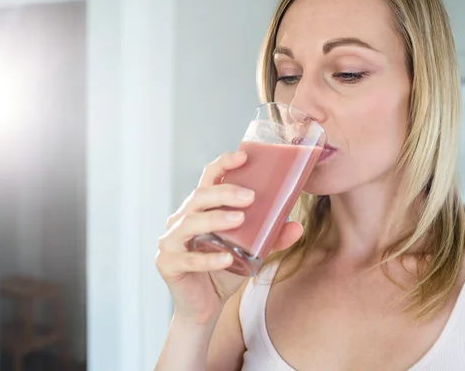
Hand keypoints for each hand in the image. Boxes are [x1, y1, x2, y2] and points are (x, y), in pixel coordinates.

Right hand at [155, 151, 302, 324]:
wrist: (204, 307)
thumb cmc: (224, 271)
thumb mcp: (252, 252)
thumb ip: (271, 238)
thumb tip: (297, 226)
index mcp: (199, 208)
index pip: (207, 178)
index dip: (222, 164)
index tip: (243, 156)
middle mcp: (181, 219)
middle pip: (198, 196)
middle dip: (224, 193)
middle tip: (250, 197)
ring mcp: (170, 241)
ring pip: (189, 222)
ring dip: (215, 219)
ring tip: (239, 220)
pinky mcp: (167, 263)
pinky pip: (188, 258)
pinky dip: (208, 258)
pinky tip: (228, 258)